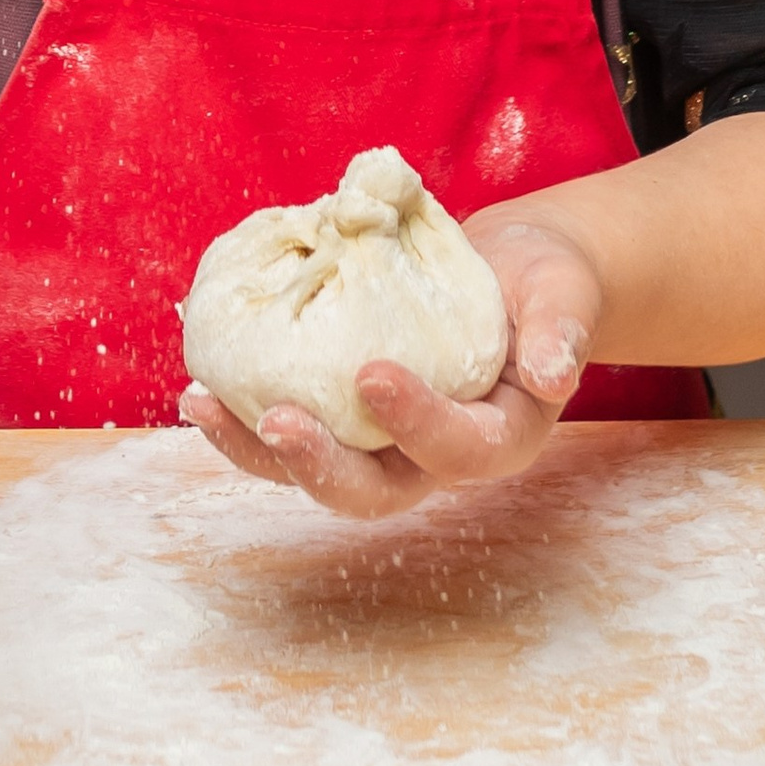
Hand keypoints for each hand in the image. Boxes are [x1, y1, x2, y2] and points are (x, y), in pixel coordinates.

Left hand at [179, 212, 604, 517]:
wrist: (511, 272)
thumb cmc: (542, 281)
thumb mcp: (565, 292)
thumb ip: (561, 329)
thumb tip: (551, 373)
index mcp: (500, 437)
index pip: (461, 450)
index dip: (418, 423)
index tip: (373, 374)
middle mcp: (435, 458)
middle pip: (375, 493)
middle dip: (322, 467)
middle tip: (277, 421)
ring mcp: (384, 446)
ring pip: (318, 473)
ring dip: (256, 451)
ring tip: (202, 405)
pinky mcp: (344, 419)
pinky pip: (291, 431)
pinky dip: (243, 417)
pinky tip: (200, 388)